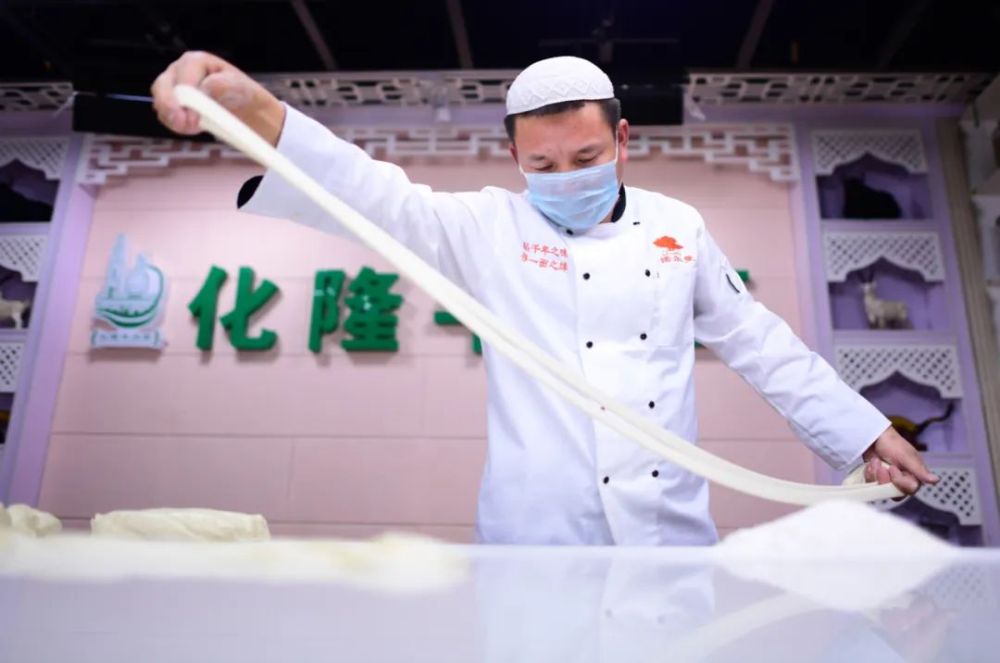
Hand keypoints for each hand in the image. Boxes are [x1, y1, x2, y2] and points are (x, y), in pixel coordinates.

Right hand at [150, 51, 285, 144]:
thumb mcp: (238, 85)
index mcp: (195, 61)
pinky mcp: (171, 103)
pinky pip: (165, 115)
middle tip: (182, 124)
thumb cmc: (240, 92)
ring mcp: (172, 86)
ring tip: (192, 128)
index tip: (194, 119)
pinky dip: (176, 125)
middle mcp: (179, 69)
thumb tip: (204, 88)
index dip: (185, 100)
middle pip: (161, 86)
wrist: (242, 106)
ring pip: (160, 102)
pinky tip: (192, 128)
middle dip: (169, 107)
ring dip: (173, 119)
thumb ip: (220, 84)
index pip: (182, 79)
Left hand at [862, 426, 938, 494]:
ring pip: (882, 489)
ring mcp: (889, 480)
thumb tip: (936, 480)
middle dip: (884, 479)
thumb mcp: (907, 457)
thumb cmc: (893, 443)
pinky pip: (872, 484)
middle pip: (895, 492)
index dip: (899, 481)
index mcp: (914, 475)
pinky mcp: (878, 479)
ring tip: (875, 461)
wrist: (874, 437)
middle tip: (881, 467)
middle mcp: (903, 479)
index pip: (910, 489)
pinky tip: (871, 463)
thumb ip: (920, 471)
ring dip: (875, 474)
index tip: (892, 468)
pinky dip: (869, 473)